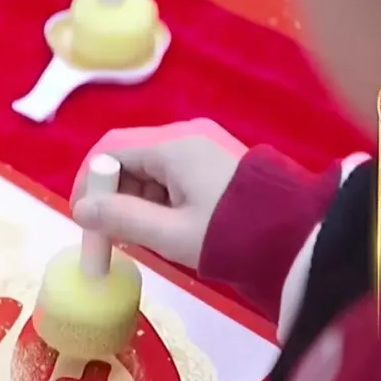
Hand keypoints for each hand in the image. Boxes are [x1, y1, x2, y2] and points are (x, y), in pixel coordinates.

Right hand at [71, 120, 244, 268]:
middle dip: (111, 196)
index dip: (88, 182)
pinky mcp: (215, 168)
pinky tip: (159, 231)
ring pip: (149, 171)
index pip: (111, 151)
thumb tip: (81, 210)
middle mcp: (186, 139)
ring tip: (134, 240)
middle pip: (129, 160)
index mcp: (174, 148)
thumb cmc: (232, 236)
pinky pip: (171, 179)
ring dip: (133, 202)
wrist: (299, 241)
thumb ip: (121, 219)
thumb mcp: (171, 234)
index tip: (82, 219)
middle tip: (106, 236)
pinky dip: (155, 202)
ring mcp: (203, 152)